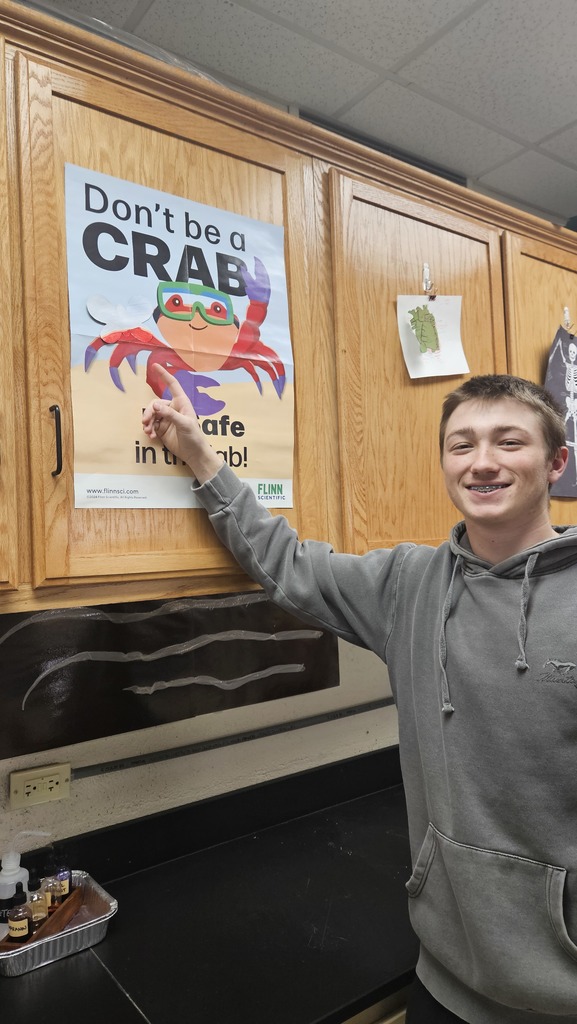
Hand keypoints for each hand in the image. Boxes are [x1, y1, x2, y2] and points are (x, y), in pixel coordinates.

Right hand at [141, 367, 222, 481]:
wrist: (193, 454)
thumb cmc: (194, 437)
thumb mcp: (184, 424)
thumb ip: (169, 414)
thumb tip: (154, 405)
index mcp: (181, 403)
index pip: (172, 385)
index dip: (164, 375)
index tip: (154, 365)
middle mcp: (173, 408)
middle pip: (155, 403)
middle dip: (149, 412)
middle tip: (145, 421)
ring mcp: (166, 418)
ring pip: (151, 414)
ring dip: (147, 422)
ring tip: (147, 431)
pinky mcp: (161, 429)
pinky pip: (150, 425)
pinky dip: (149, 429)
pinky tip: (150, 435)